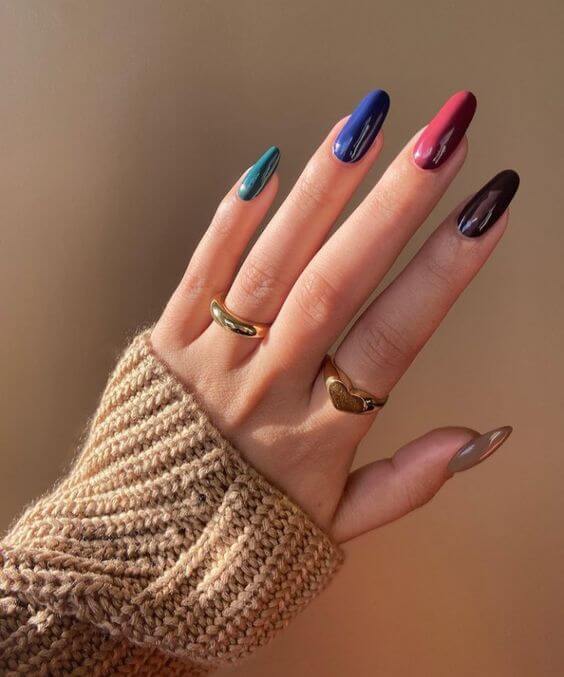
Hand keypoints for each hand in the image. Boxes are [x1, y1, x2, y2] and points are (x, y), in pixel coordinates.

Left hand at [151, 90, 516, 542]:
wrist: (131, 562)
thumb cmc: (236, 544)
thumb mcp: (330, 532)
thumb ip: (405, 485)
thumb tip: (482, 437)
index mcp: (316, 437)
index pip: (392, 341)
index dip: (443, 272)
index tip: (488, 209)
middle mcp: (265, 388)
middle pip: (336, 285)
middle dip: (395, 207)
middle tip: (443, 139)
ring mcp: (210, 361)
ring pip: (270, 265)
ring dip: (321, 192)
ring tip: (366, 125)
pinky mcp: (163, 344)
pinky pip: (199, 273)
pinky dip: (232, 219)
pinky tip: (267, 165)